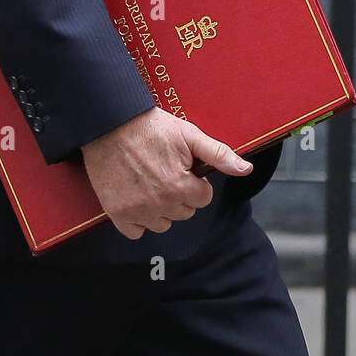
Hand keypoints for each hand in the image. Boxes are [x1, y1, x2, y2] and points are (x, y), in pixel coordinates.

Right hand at [80, 106, 252, 239]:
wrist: (110, 123)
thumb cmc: (150, 126)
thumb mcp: (189, 134)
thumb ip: (219, 155)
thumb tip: (246, 169)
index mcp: (179, 186)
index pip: (203, 199)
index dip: (196, 182)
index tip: (183, 167)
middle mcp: (159, 203)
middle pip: (184, 212)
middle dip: (181, 195)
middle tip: (166, 170)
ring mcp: (136, 211)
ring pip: (163, 224)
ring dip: (161, 209)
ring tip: (151, 183)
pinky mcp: (117, 213)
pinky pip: (136, 232)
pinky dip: (138, 220)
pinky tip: (137, 199)